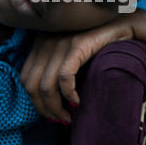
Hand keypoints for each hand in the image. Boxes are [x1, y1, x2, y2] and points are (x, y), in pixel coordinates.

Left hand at [20, 9, 145, 123]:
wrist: (121, 24)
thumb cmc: (96, 45)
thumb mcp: (68, 54)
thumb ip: (54, 68)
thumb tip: (45, 101)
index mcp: (40, 44)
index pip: (24, 79)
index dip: (35, 102)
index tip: (51, 114)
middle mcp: (45, 41)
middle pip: (31, 86)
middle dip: (44, 109)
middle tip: (60, 120)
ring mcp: (60, 42)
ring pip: (46, 86)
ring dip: (56, 108)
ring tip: (68, 117)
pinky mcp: (77, 44)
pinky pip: (64, 77)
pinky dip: (68, 95)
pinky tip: (76, 102)